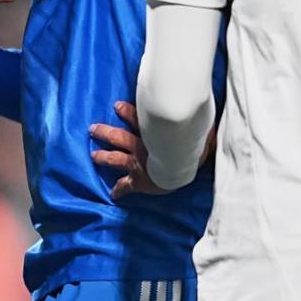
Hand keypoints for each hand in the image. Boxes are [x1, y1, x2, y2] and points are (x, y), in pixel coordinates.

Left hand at [91, 101, 217, 199]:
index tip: (116, 106)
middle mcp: (140, 145)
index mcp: (151, 131)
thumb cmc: (191, 143)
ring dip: (103, 156)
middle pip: (118, 136)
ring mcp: (137, 162)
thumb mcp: (196, 125)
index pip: (137, 117)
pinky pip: (125, 186)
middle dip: (105, 132)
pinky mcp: (138, 180)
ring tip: (94, 155)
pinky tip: (113, 194)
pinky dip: (118, 190)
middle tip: (93, 129)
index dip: (127, 111)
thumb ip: (198, 118)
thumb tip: (207, 110)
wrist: (181, 164)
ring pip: (115, 158)